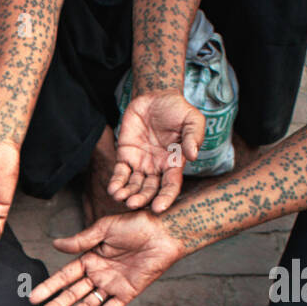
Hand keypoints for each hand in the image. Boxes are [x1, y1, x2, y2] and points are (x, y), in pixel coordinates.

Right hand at [30, 210, 183, 305]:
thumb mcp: (104, 229)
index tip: (34, 297)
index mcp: (91, 258)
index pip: (65, 276)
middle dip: (58, 304)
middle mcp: (99, 274)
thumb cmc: (137, 224)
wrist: (165, 232)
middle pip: (74, 293)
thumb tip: (55, 244)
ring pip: (88, 304)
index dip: (50, 286)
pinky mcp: (127, 293)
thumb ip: (81, 241)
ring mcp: (112, 285)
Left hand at [109, 90, 205, 212]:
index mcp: (174, 164)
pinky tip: (113, 190)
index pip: (170, 185)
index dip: (165, 197)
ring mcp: (141, 164)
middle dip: (141, 199)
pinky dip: (116, 183)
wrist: (156, 97)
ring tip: (120, 198)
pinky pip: (120, 174)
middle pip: (149, 190)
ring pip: (133, 186)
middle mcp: (157, 168)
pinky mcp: (126, 157)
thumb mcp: (192, 119)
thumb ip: (193, 136)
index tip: (159, 208)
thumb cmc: (177, 109)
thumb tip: (193, 155)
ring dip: (127, 194)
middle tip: (133, 204)